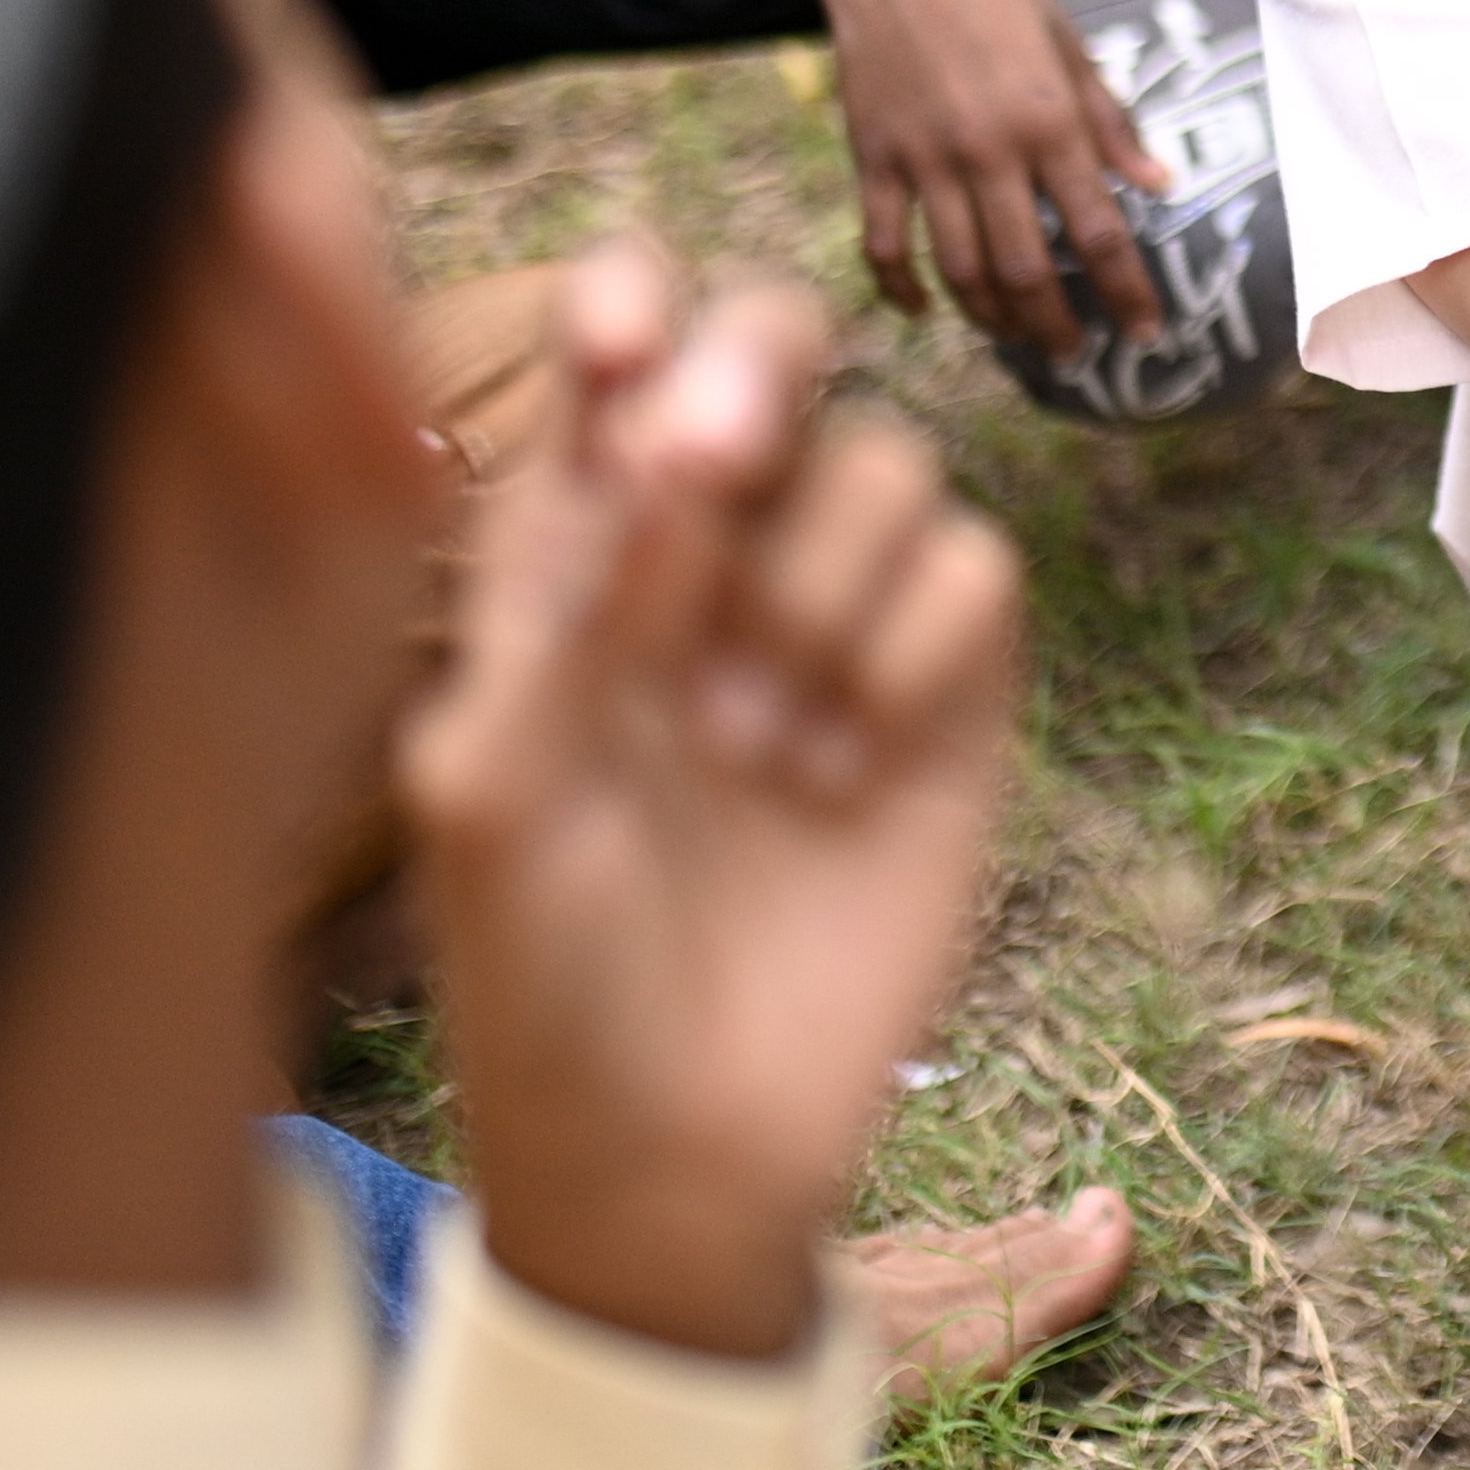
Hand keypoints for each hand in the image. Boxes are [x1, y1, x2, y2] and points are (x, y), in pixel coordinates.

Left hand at [404, 246, 1026, 1356]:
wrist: (678, 1158)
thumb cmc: (543, 980)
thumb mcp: (492, 800)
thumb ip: (557, 618)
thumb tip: (659, 461)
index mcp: (574, 560)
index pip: (615, 365)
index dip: (633, 311)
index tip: (622, 344)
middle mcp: (713, 565)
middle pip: (781, 358)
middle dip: (759, 369)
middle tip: (718, 457)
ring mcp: (838, 628)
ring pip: (886, 464)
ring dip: (815, 583)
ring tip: (750, 739)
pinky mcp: (951, 703)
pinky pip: (977, 576)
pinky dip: (913, 656)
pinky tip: (839, 779)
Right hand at [803, 0, 1159, 352]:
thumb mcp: (1069, 41)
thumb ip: (1110, 122)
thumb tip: (1160, 184)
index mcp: (1049, 121)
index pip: (1101, 233)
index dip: (1128, 292)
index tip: (1147, 332)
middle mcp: (989, 151)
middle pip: (1028, 271)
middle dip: (1058, 326)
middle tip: (1078, 355)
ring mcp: (925, 159)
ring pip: (959, 270)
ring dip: (991, 318)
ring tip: (1017, 338)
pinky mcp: (873, 155)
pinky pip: (885, 243)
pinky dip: (902, 287)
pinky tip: (924, 311)